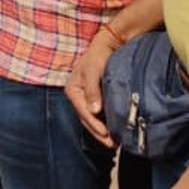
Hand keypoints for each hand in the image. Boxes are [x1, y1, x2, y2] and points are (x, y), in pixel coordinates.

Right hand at [63, 32, 119, 147]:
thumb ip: (92, 90)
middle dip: (99, 133)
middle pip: (87, 119)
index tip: (106, 134)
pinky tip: (115, 130)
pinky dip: (106, 124)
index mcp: (73, 90)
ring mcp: (87, 99)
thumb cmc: (99, 55)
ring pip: (93, 119)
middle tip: (112, 144)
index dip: (94, 125)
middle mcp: (78, 97)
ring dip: (102, 132)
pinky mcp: (96, 99)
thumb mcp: (93, 70)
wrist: (108, 44)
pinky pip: (99, 115)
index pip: (83, 112)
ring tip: (115, 142)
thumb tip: (94, 111)